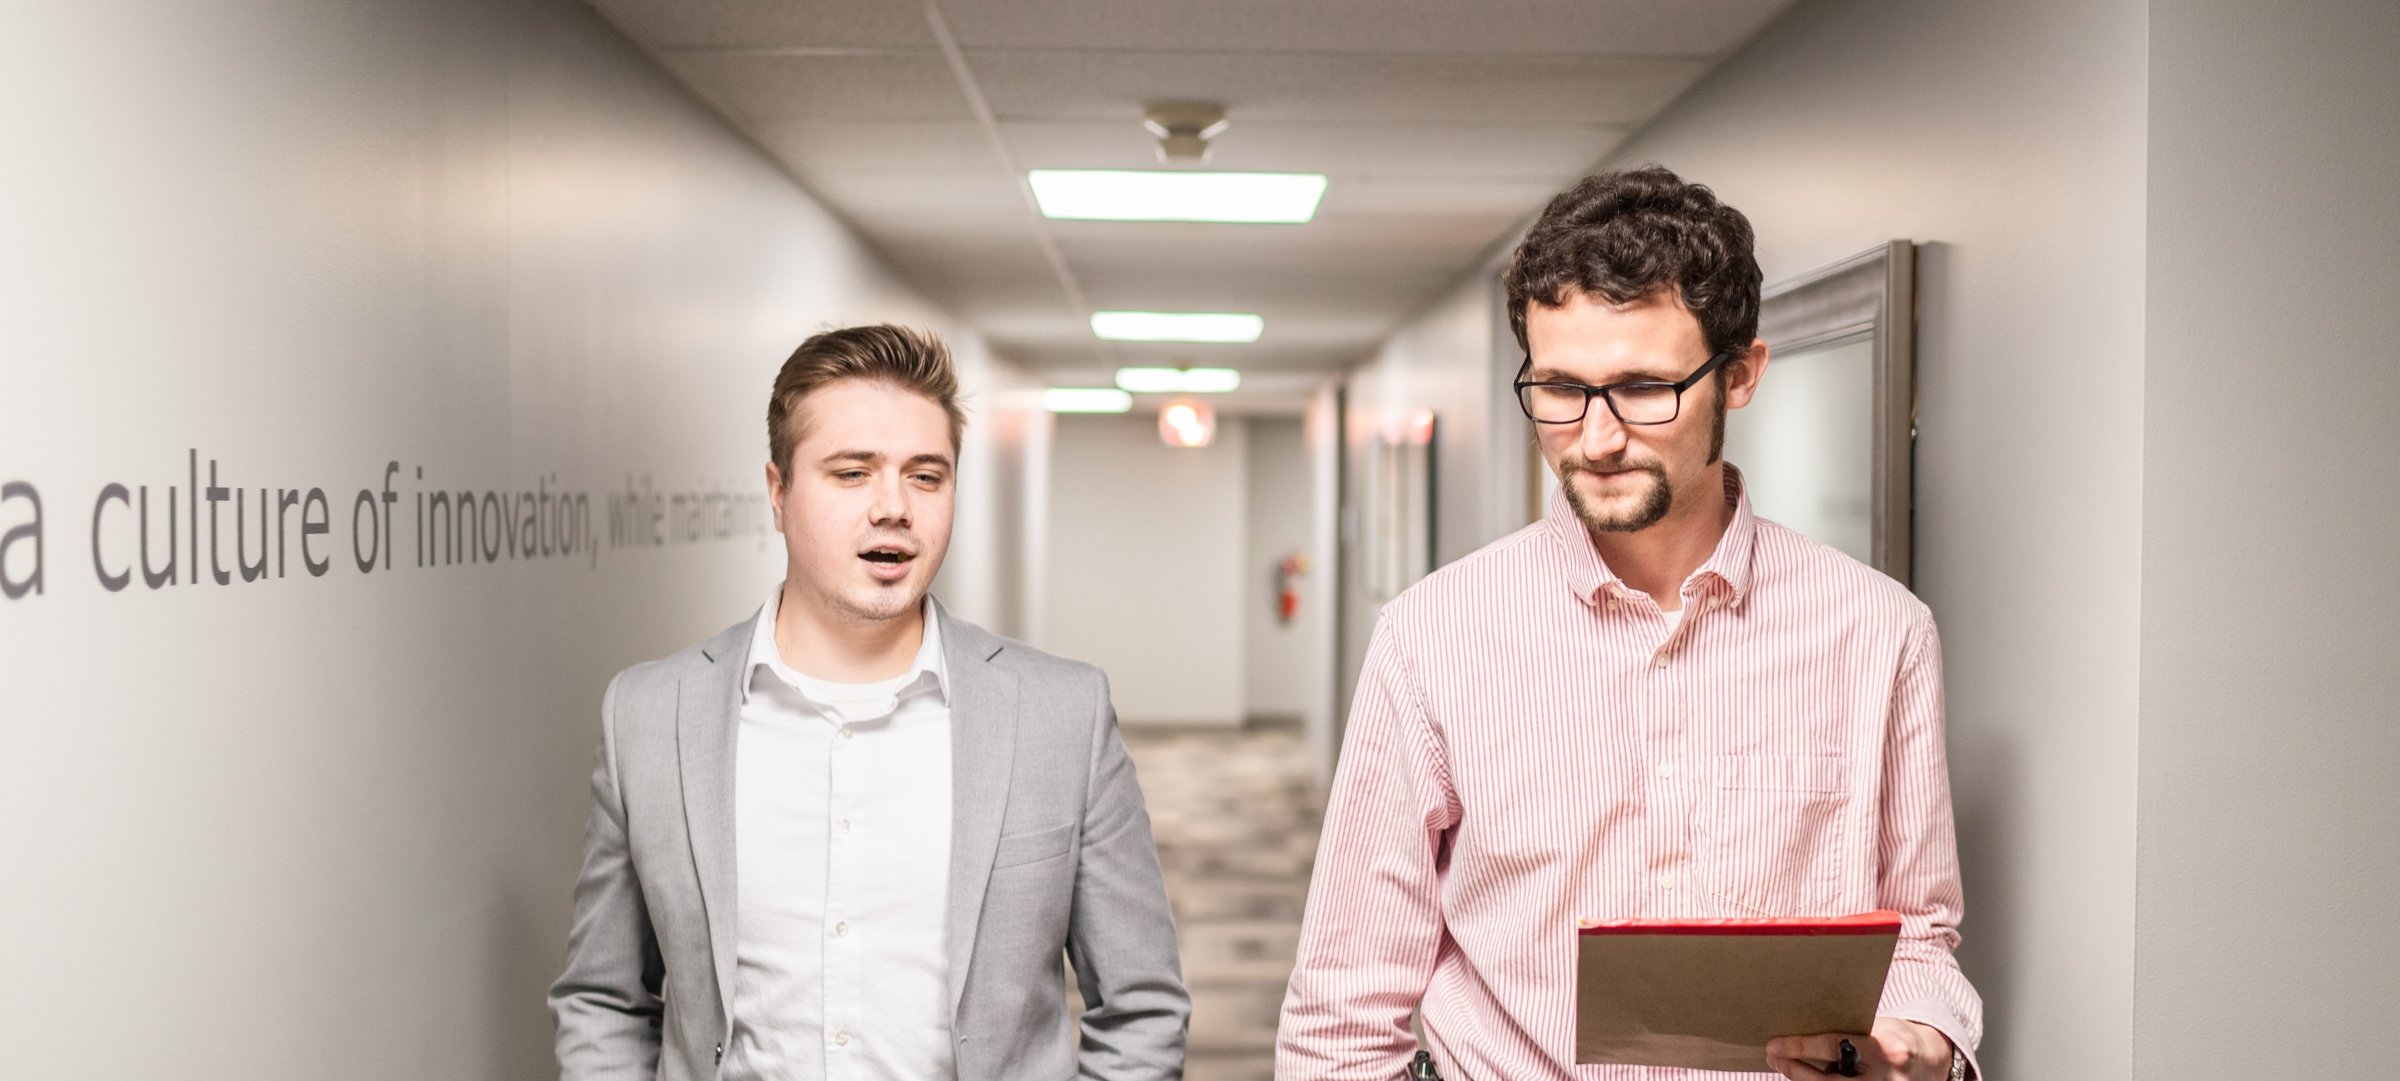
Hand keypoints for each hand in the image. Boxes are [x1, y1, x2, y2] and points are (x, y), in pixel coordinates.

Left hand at [1765, 1017, 1952, 1080]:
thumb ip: (1846, 1033)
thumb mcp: (1875, 1028)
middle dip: (1795, 1069)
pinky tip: (1806, 1076)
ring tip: (1785, 1065)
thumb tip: (1800, 1030)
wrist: (1929, 1060)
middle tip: (1774, 1056)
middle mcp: (1886, 1076)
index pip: (1834, 1047)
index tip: (1775, 1044)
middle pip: (1829, 1080)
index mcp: (1885, 1048)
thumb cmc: (1894, 1037)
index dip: (1800, 1047)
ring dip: (1804, 1080)